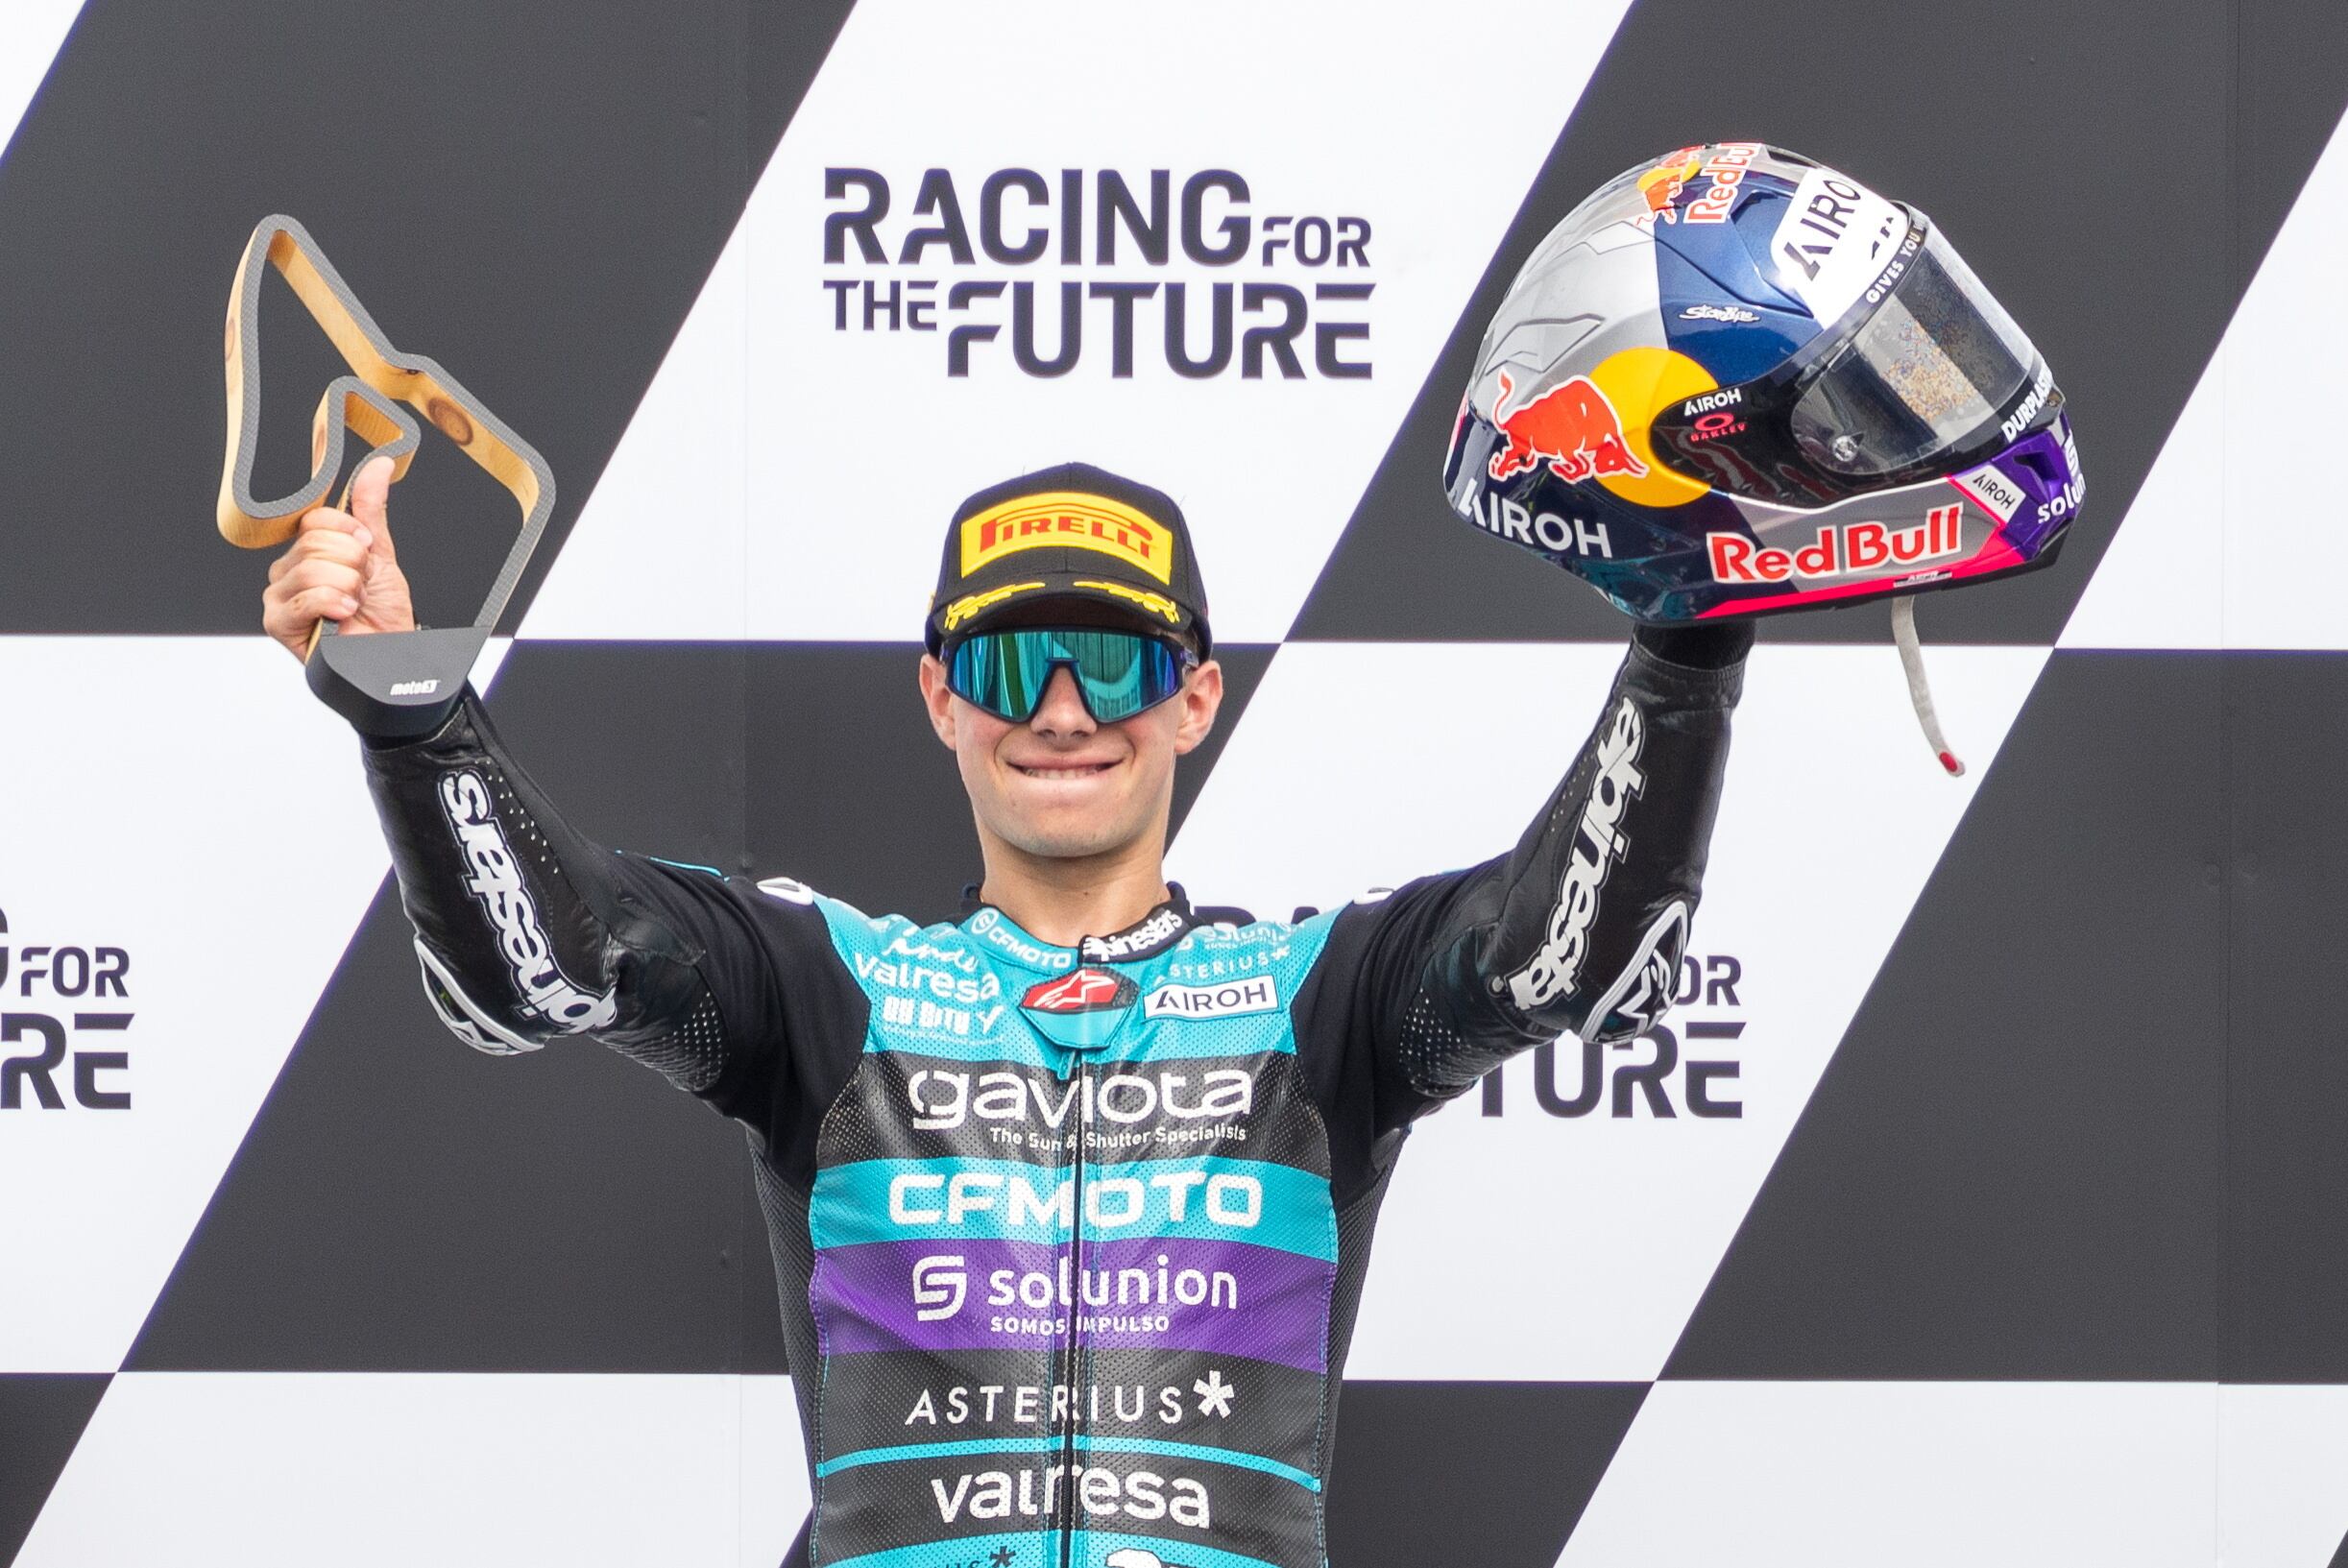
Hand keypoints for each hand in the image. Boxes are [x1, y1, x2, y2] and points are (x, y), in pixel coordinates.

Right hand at [260, 453, 414, 661]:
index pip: (315, 520)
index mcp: (306, 551)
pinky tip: (345, 615)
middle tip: (361, 586)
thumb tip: (378, 465)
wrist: (391, 655)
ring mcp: (279, 596)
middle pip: (316, 543)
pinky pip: (307, 597)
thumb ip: (370, 510)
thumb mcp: (380, 555)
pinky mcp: (278, 623)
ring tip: (354, 604)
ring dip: (349, 586)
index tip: (366, 549)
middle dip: (354, 564)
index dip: (348, 531)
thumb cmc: (381, 613)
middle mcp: (286, 570)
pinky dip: (335, 603)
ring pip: (313, 569)